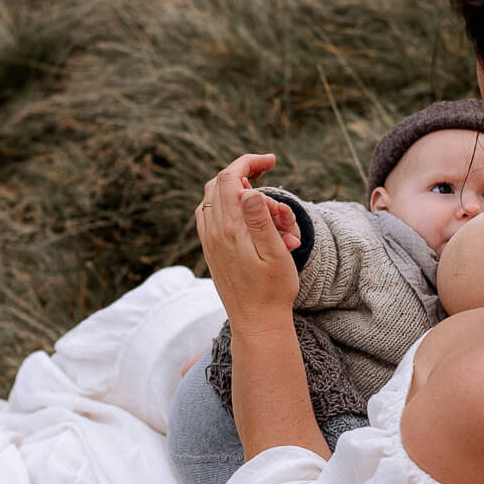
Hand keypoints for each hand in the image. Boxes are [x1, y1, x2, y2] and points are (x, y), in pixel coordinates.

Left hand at [196, 154, 300, 329]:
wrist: (256, 323)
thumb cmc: (273, 291)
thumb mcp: (276, 255)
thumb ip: (261, 221)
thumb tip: (246, 191)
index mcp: (231, 229)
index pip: (230, 178)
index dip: (249, 162)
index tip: (271, 160)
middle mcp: (213, 232)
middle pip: (218, 183)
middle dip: (242, 170)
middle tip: (267, 170)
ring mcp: (209, 241)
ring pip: (211, 197)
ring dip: (233, 187)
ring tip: (260, 194)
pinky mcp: (210, 251)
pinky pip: (208, 214)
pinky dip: (224, 203)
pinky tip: (242, 211)